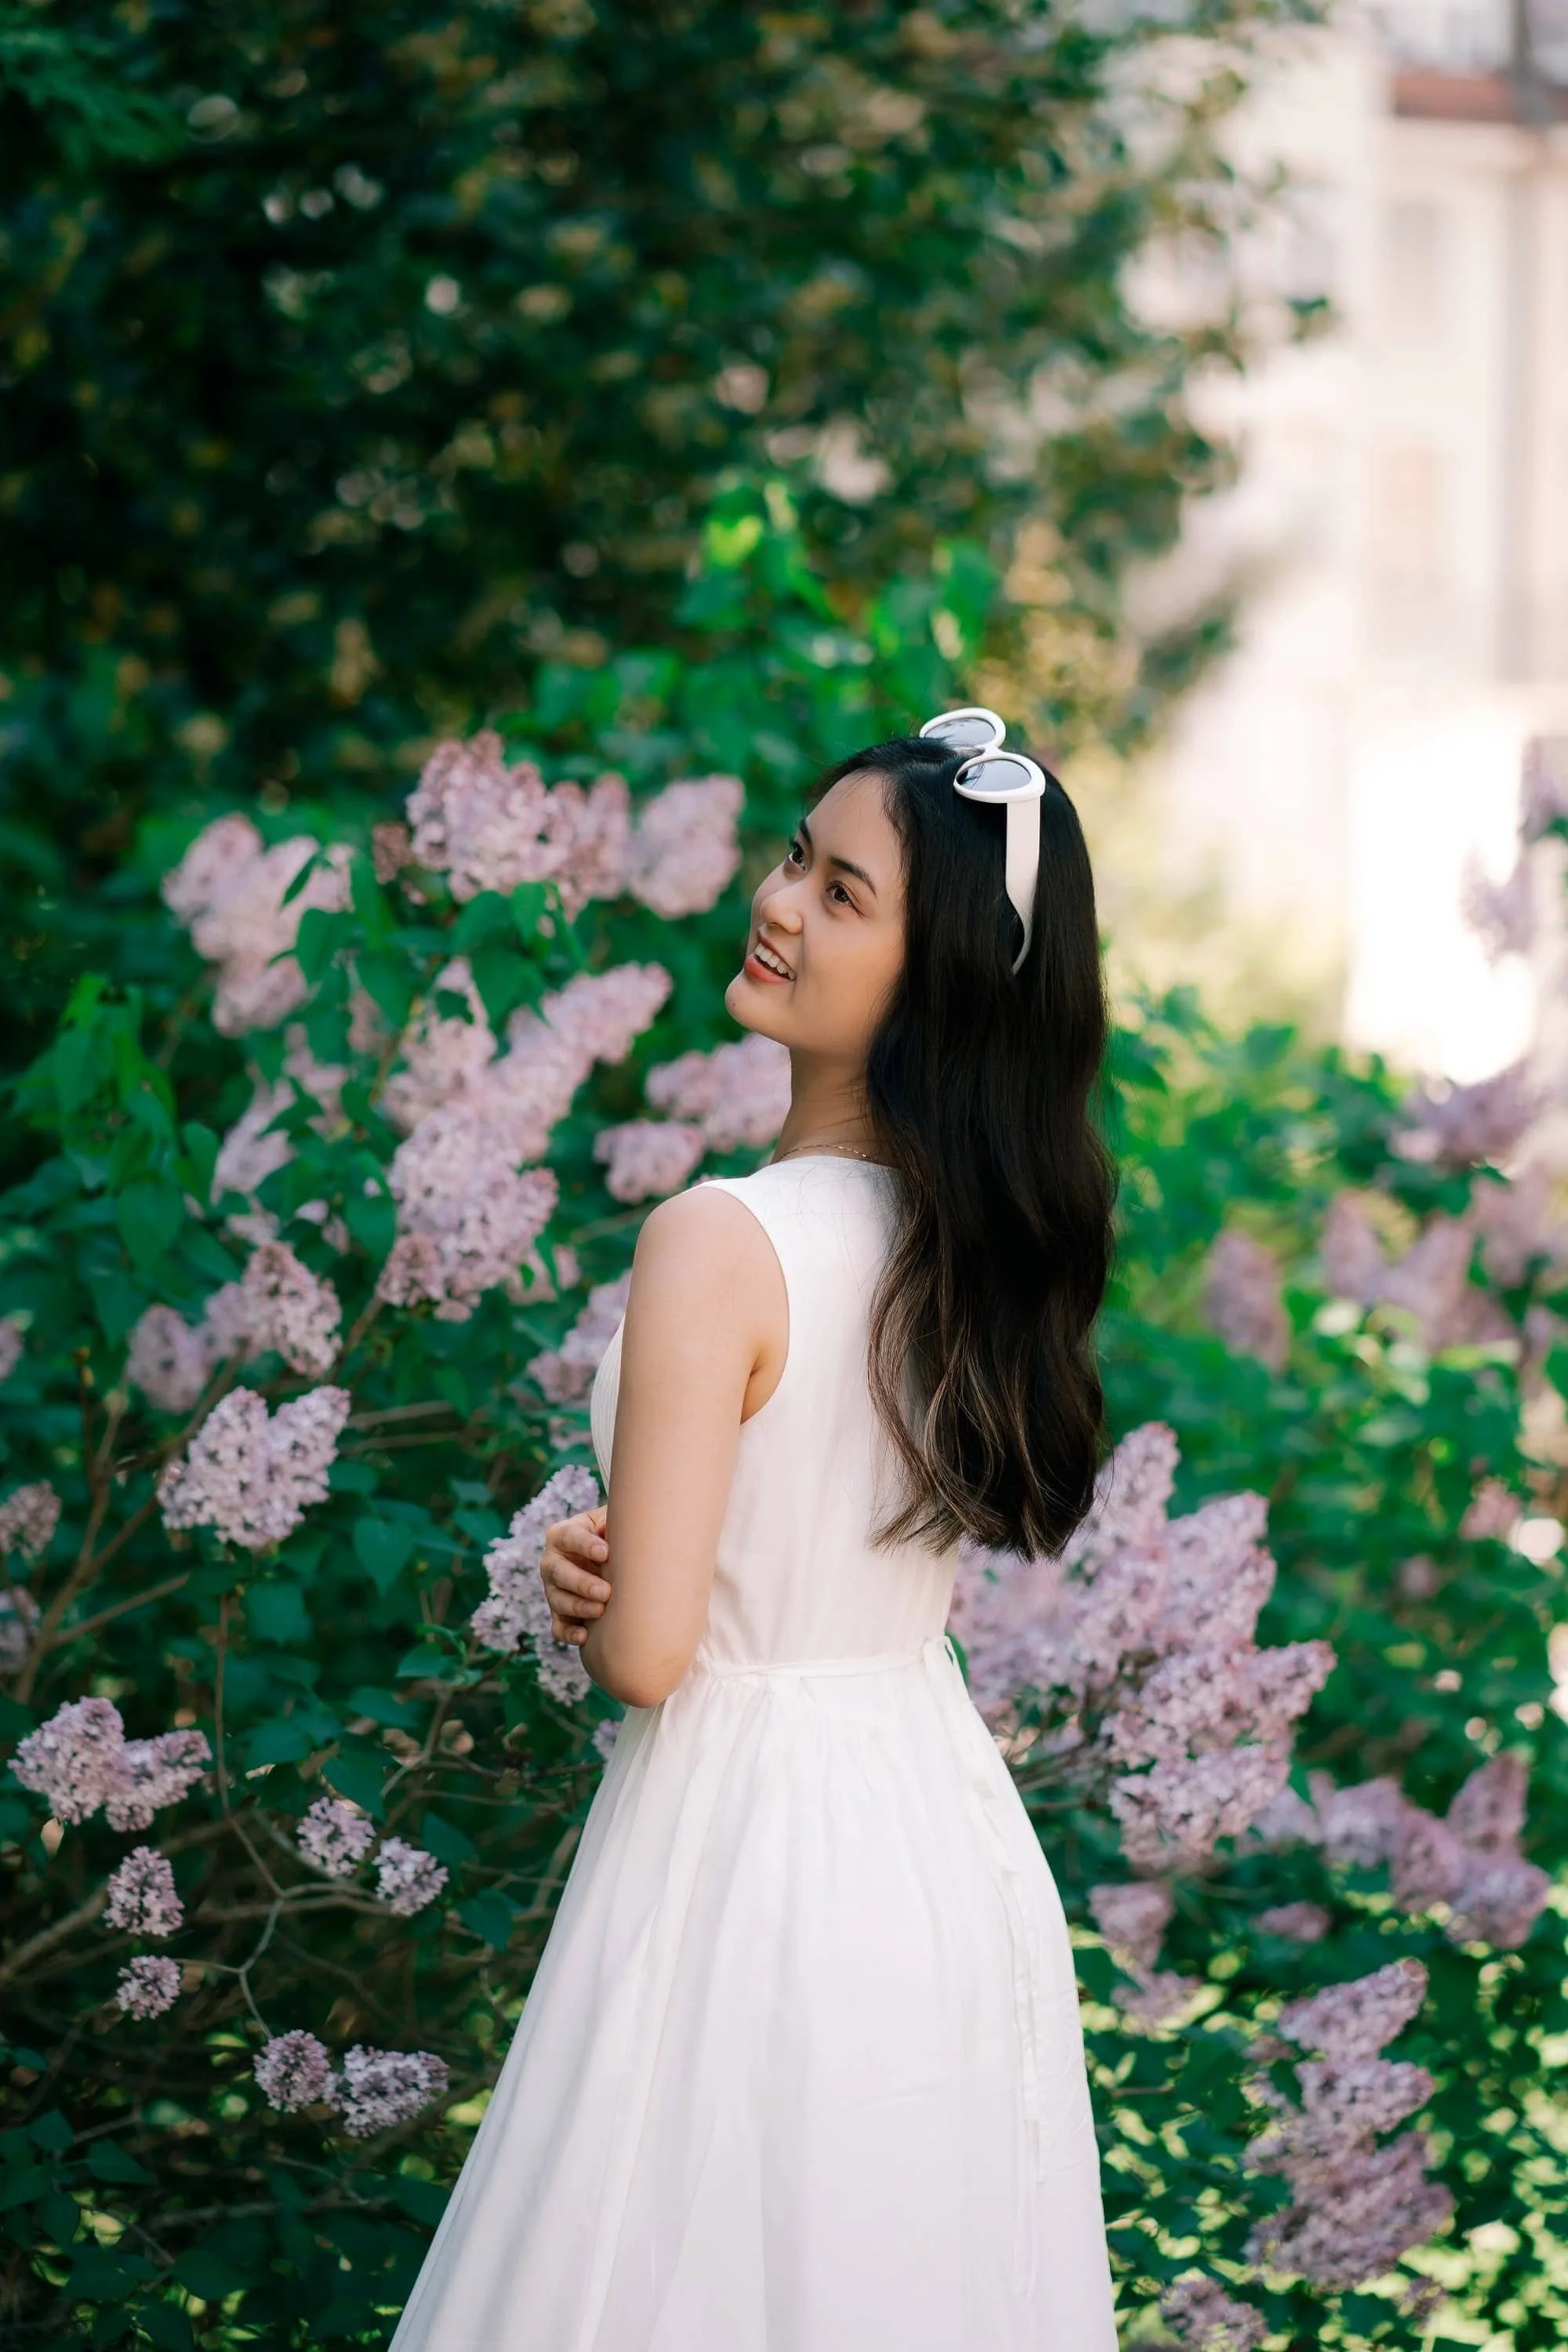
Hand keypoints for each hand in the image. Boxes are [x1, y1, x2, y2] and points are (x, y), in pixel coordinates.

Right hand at [540, 1506, 610, 1645]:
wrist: (610, 1560)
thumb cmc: (613, 1535)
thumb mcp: (611, 1521)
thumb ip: (612, 1520)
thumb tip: (610, 1530)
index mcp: (562, 1534)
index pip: (569, 1537)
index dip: (585, 1545)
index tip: (605, 1553)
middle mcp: (552, 1562)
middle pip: (559, 1572)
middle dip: (582, 1583)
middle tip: (606, 1591)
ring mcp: (553, 1590)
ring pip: (558, 1600)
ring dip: (579, 1607)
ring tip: (601, 1610)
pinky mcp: (560, 1614)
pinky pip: (559, 1627)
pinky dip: (569, 1634)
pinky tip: (585, 1637)